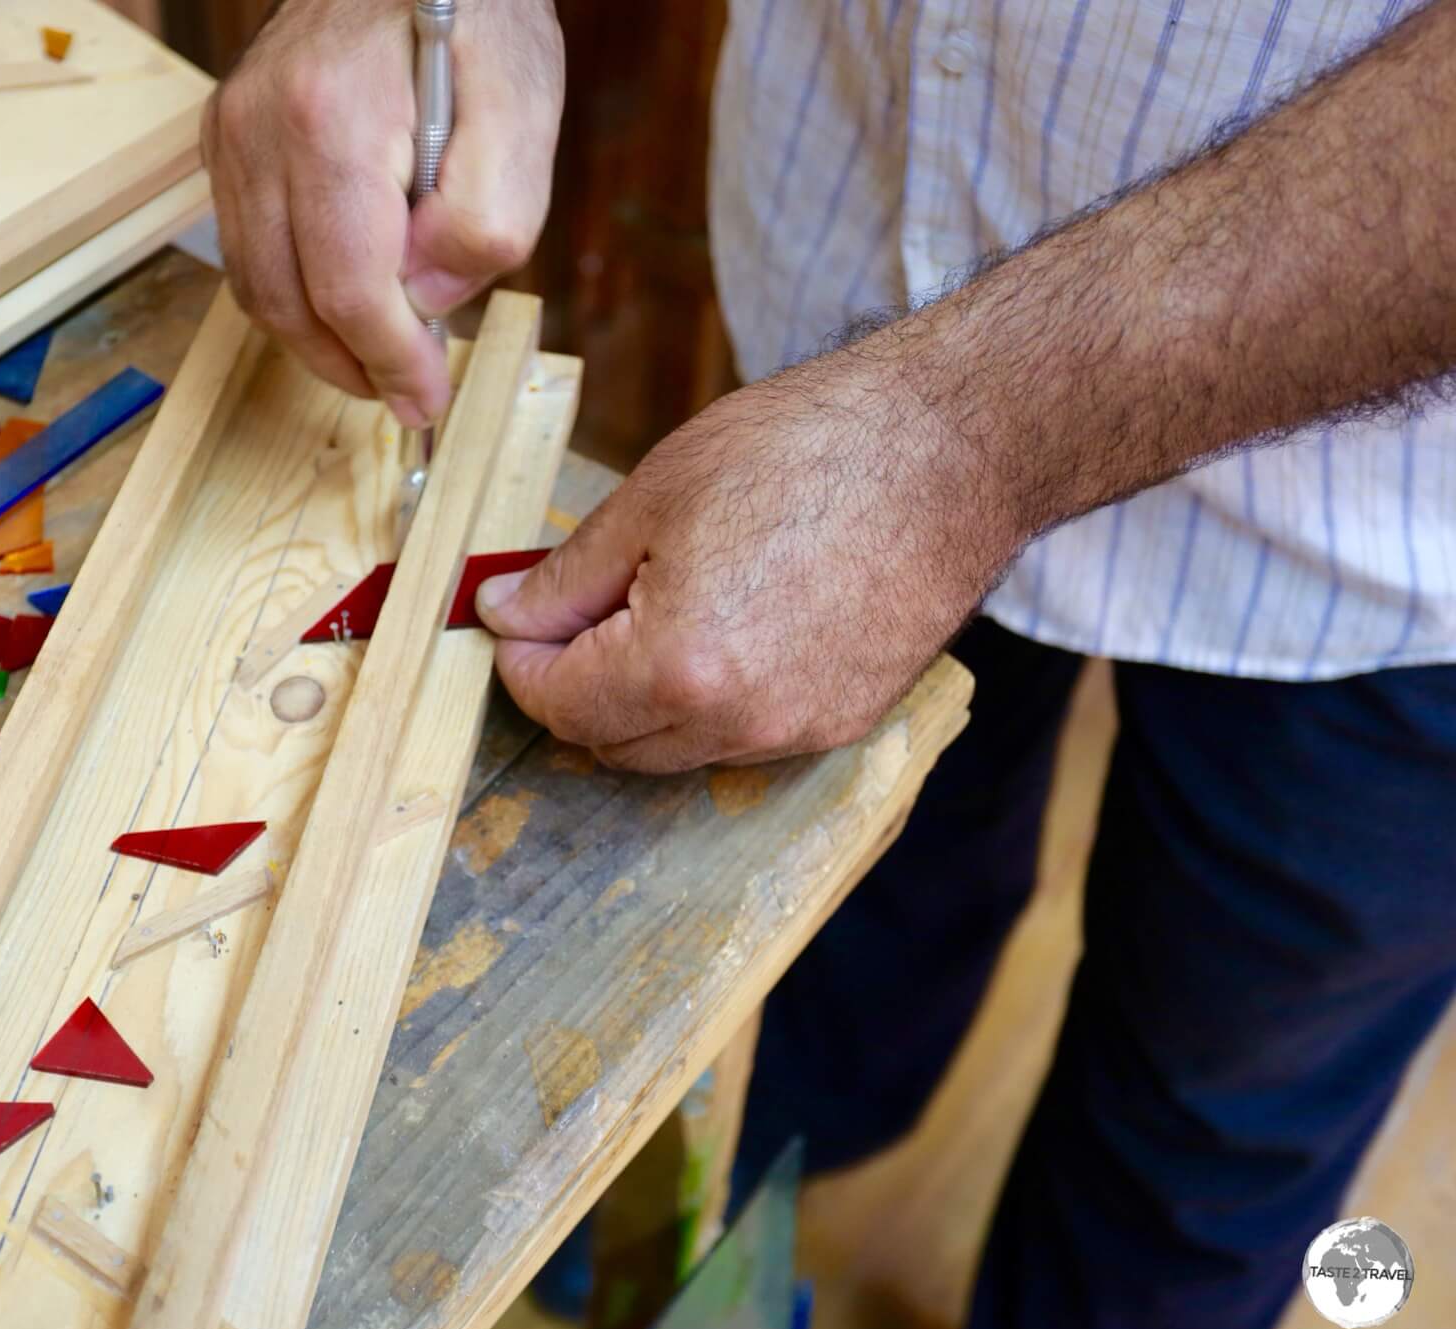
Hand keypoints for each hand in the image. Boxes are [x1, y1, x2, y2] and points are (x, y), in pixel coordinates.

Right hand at [201, 0, 562, 426]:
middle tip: (403, 392)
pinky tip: (343, 296)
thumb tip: (424, 301)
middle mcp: (261, 129)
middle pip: (286, 300)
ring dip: (314, 338)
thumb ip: (486, 219)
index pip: (349, 289)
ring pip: (254, 282)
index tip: (423, 401)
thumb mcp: (523, 111)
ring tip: (377, 355)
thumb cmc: (478, 17)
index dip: (389, 363)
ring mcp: (232, 129)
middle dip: (348, 365)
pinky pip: (246, 244)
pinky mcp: (226, 132)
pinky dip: (289, 290)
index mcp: (333, 124)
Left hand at [476, 348, 1023, 771]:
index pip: (556, 704)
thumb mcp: (654, 494)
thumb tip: (503, 612)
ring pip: (674, 751)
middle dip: (574, 684)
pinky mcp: (843, 723)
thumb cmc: (806, 449)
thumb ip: (566, 575)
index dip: (521, 658)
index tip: (520, 613)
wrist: (952, 449)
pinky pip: (743, 739)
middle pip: (608, 743)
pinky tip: (725, 627)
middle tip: (579, 606)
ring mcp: (798, 731)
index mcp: (678, 667)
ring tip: (657, 605)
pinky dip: (708, 703)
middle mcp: (737, 721)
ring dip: (640, 701)